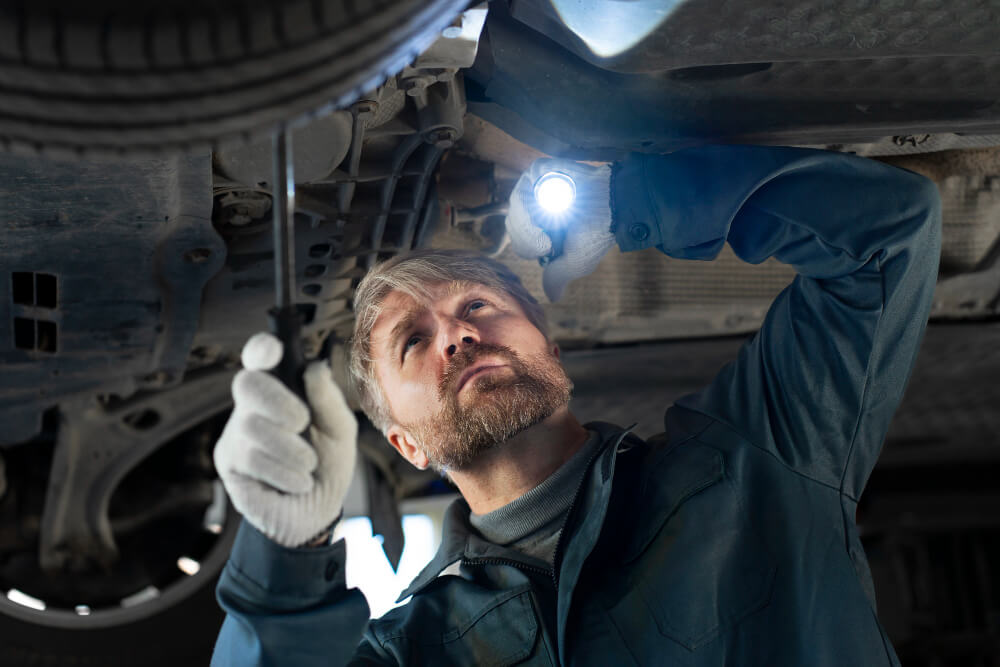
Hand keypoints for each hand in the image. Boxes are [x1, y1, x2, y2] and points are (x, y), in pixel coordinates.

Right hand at [214, 332, 357, 547]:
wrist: (318, 514)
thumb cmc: (328, 464)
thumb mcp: (340, 431)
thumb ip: (329, 400)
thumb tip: (315, 367)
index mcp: (280, 389)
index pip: (260, 358)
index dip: (261, 348)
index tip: (274, 350)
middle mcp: (253, 406)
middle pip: (248, 384)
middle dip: (279, 402)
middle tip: (302, 422)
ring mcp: (236, 434)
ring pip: (252, 425)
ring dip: (290, 448)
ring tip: (307, 466)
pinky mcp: (229, 463)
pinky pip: (250, 458)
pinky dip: (284, 472)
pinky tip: (297, 482)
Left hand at [506, 158, 613, 300]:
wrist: (615, 208)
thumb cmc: (597, 234)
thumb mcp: (575, 262)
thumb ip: (557, 276)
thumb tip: (552, 297)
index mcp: (541, 225)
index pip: (518, 238)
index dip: (528, 246)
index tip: (548, 247)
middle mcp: (536, 204)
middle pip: (513, 223)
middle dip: (528, 237)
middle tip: (549, 240)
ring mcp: (538, 185)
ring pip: (516, 206)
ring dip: (531, 223)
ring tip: (552, 226)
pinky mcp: (542, 169)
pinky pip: (526, 185)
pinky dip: (537, 200)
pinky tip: (554, 208)